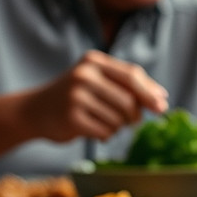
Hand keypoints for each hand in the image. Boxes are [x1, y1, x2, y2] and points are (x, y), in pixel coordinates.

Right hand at [23, 50, 168, 141]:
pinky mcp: (71, 118)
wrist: (34, 111)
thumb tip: (161, 98)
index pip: (132, 76)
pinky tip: (94, 130)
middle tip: (133, 122)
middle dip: (135, 116)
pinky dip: (106, 135)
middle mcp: (84, 75)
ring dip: (118, 126)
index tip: (162, 106)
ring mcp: (76, 96)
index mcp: (94, 61)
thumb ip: (126, 86)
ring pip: (119, 119)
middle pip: (129, 101)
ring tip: (104, 122)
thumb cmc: (75, 96)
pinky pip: (106, 132)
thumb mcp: (97, 81)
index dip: (150, 92)